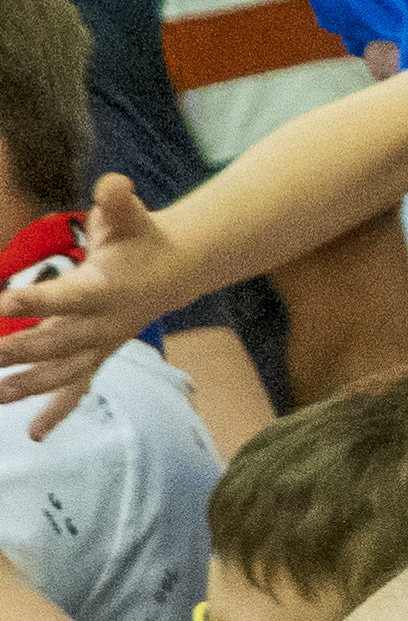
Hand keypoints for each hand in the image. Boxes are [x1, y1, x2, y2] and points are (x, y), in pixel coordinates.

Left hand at [1, 178, 201, 435]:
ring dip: (26, 386)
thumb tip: (114, 185)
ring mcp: (101, 346)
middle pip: (58, 344)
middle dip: (18, 351)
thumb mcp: (130, 214)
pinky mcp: (98, 356)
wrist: (177, 270)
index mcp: (108, 290)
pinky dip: (58, 412)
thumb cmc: (142, 238)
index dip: (34, 301)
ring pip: (63, 373)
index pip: (68, 298)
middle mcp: (105, 325)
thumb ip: (120, 200)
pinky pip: (77, 389)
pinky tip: (35, 434)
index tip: (2, 300)